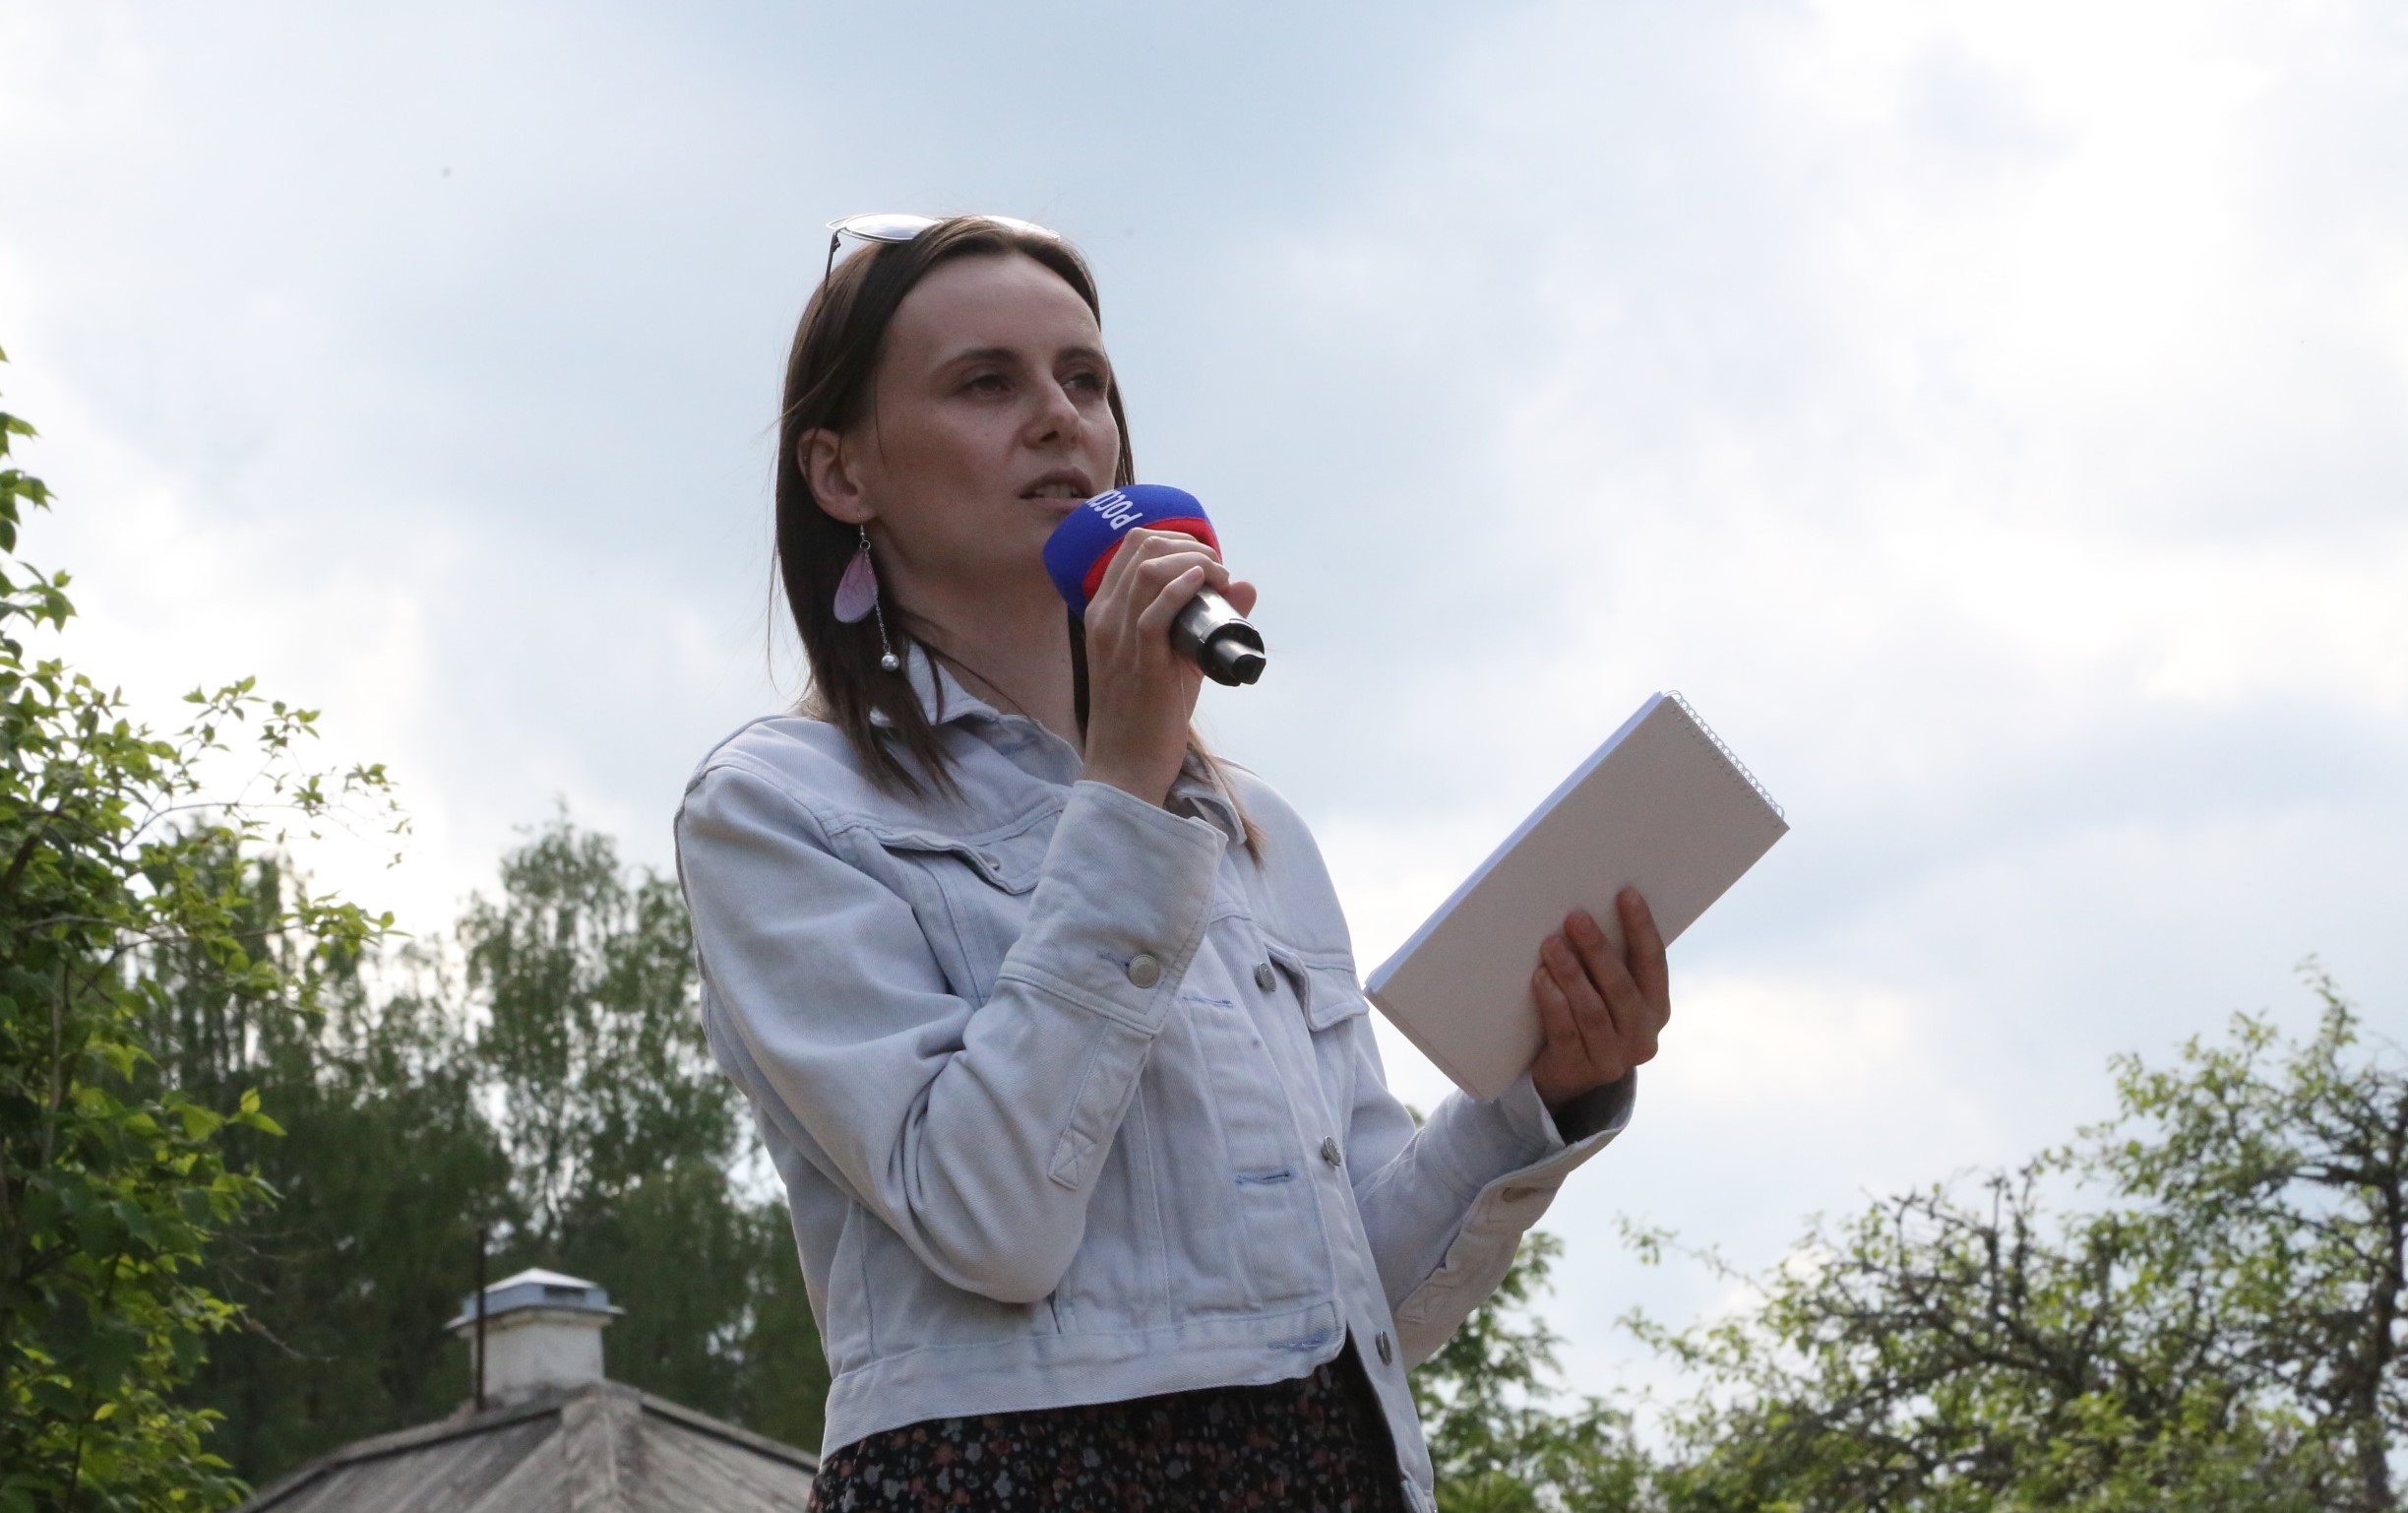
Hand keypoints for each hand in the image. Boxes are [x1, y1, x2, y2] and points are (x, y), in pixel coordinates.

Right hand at [1078, 527, 1258, 805]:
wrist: (1125, 764)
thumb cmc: (1147, 714)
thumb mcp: (1171, 658)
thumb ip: (1202, 622)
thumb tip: (1244, 585)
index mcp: (1104, 613)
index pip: (1132, 547)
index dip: (1176, 540)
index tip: (1206, 562)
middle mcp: (1105, 618)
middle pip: (1140, 547)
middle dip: (1188, 545)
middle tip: (1218, 570)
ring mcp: (1118, 639)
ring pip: (1147, 572)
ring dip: (1193, 563)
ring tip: (1218, 579)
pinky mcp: (1140, 664)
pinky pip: (1153, 614)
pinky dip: (1180, 590)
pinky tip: (1203, 583)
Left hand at [1528, 888, 1668, 1109]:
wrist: (1567, 1076)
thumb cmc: (1588, 1016)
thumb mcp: (1606, 993)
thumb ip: (1609, 963)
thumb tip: (1586, 910)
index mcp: (1657, 1008)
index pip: (1653, 962)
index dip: (1641, 928)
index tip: (1626, 894)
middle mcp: (1642, 1035)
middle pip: (1620, 987)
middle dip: (1597, 949)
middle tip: (1575, 917)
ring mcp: (1613, 1058)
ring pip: (1592, 1010)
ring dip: (1571, 974)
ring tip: (1551, 945)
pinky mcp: (1580, 1070)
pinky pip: (1567, 1032)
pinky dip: (1553, 1002)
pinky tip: (1541, 978)